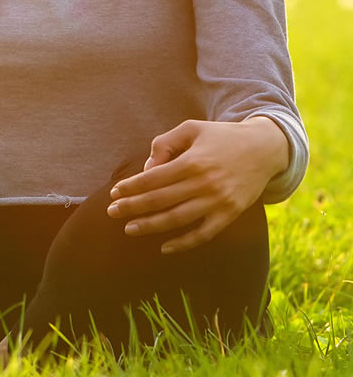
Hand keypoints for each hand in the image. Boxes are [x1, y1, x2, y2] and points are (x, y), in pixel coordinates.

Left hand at [105, 117, 288, 253]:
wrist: (263, 150)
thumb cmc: (221, 136)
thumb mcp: (191, 129)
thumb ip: (165, 144)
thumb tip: (147, 170)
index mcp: (192, 161)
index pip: (153, 179)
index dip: (131, 187)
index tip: (114, 193)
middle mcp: (204, 183)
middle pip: (160, 200)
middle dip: (133, 207)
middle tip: (112, 212)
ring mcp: (218, 202)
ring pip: (177, 220)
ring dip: (151, 226)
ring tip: (130, 229)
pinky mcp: (229, 215)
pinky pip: (203, 234)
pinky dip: (184, 243)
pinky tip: (165, 247)